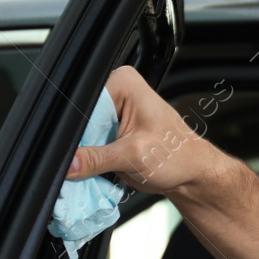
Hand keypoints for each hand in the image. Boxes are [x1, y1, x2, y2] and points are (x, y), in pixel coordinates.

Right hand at [66, 65, 221, 196]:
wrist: (191, 174)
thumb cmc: (178, 156)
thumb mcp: (134, 156)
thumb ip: (96, 159)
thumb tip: (67, 163)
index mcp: (124, 84)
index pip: (84, 103)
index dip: (75, 128)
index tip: (72, 150)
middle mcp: (116, 94)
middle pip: (79, 119)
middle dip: (79, 144)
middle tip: (80, 165)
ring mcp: (112, 115)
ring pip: (80, 135)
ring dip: (82, 154)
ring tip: (92, 168)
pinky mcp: (110, 134)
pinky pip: (88, 146)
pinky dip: (88, 160)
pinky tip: (94, 169)